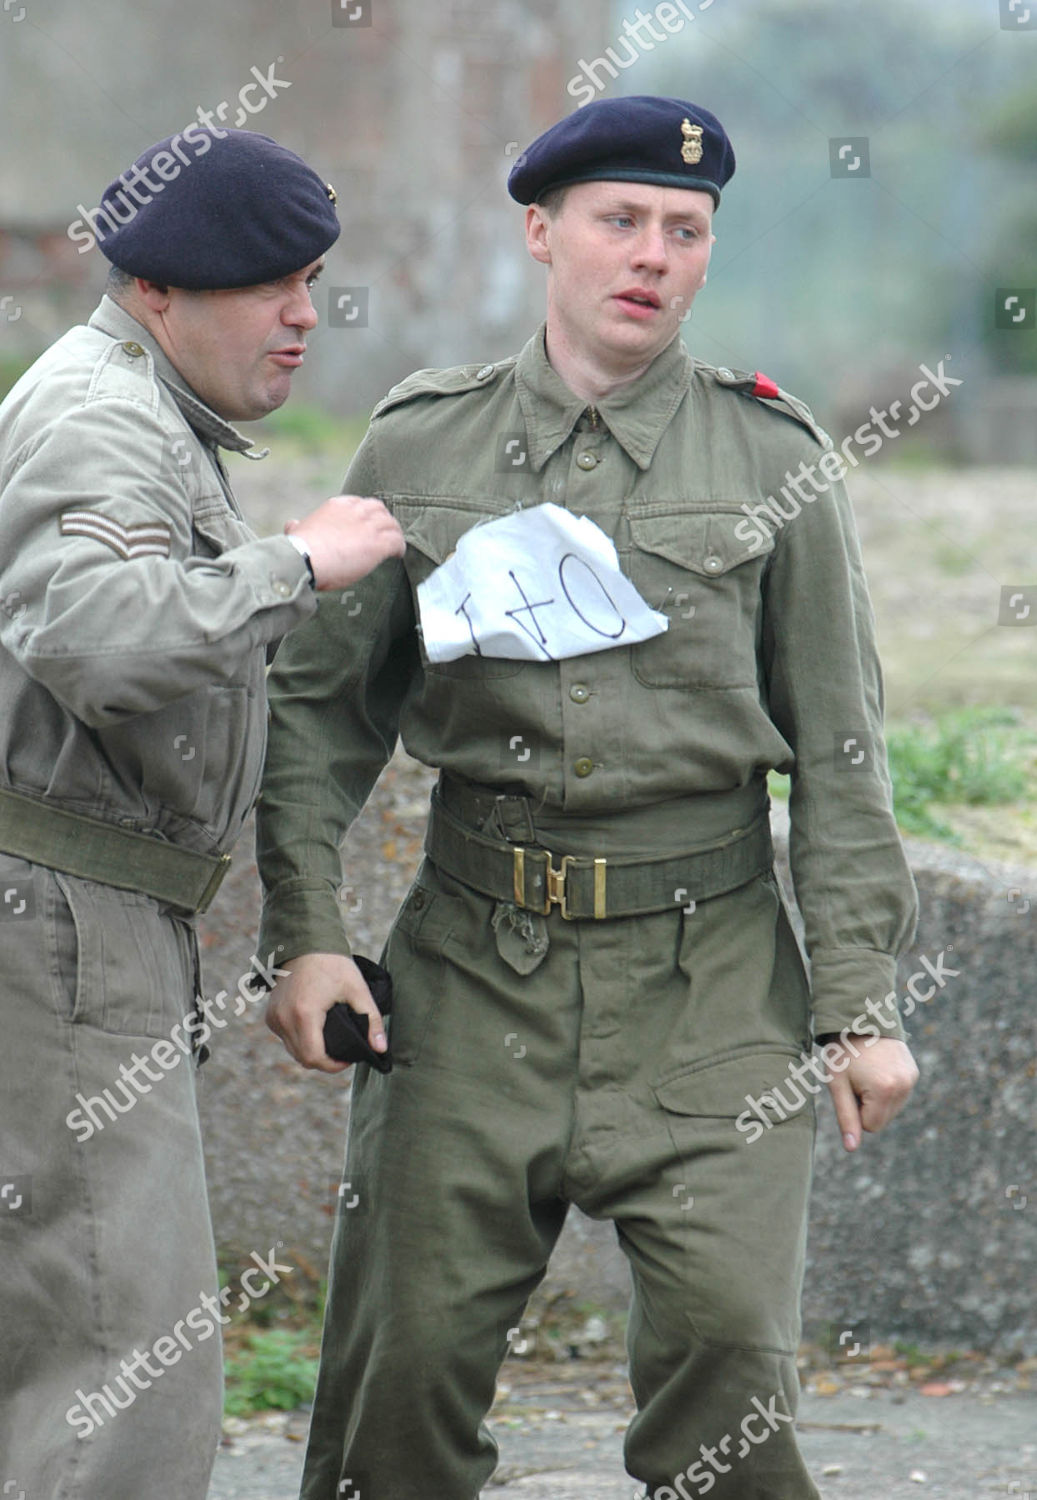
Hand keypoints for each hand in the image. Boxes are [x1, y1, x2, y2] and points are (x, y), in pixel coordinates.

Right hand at [264, 951, 387, 1073]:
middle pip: (303, 1058)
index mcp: (304, 1014)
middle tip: (342, 1051)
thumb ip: (371, 1020)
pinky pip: (285, 1039)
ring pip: (293, 1050)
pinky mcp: (270, 1015)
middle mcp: (283, 1019)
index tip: (348, 1059)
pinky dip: (300, 1041)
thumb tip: (381, 1049)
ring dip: (311, 1052)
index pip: (314, 1057)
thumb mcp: (357, 989)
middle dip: (324, 1061)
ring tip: (331, 1041)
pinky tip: (316, 1031)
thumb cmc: (331, 963)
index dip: (333, 1065)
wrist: (304, 942)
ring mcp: (274, 1018)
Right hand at [286, 495, 403, 590]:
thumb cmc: (298, 550)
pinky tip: (397, 555)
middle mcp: (356, 511)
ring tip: (394, 545)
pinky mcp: (378, 544)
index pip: (360, 503)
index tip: (366, 524)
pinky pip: (397, 541)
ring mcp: (369, 527)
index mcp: (338, 506)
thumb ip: (298, 526)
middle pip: (379, 509)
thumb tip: (293, 525)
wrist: (305, 559)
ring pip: (391, 524)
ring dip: (394, 534)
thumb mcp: (297, 531)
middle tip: (385, 532)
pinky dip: (399, 547)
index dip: (367, 514)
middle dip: (384, 520)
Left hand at [824, 1036, 918, 1151]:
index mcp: (885, 1091)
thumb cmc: (843, 1051)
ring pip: (891, 1109)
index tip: (849, 1086)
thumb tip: (851, 1148)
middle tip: (857, 1078)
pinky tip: (877, 1068)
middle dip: (867, 1105)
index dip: (855, 1110)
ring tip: (866, 1072)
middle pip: (882, 1119)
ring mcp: (912, 1079)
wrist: (860, 1017)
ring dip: (877, 1098)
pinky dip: (887, 1088)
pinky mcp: (914, 1072)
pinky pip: (898, 1095)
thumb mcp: (837, 1084)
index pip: (870, 1126)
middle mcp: (904, 1087)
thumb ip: (846, 1118)